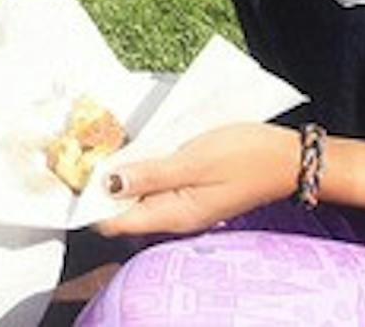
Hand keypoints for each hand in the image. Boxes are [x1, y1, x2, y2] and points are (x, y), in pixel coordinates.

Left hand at [94, 122, 296, 237]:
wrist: (288, 158)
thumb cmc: (245, 156)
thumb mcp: (193, 160)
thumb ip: (151, 174)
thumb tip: (109, 184)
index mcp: (173, 214)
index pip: (115, 223)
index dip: (91, 201)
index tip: (76, 171)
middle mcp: (175, 216)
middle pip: (123, 209)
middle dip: (103, 183)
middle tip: (88, 147)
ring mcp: (183, 204)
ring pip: (138, 194)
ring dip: (122, 172)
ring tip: (109, 140)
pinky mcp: (190, 190)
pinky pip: (156, 184)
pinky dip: (142, 167)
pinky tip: (138, 145)